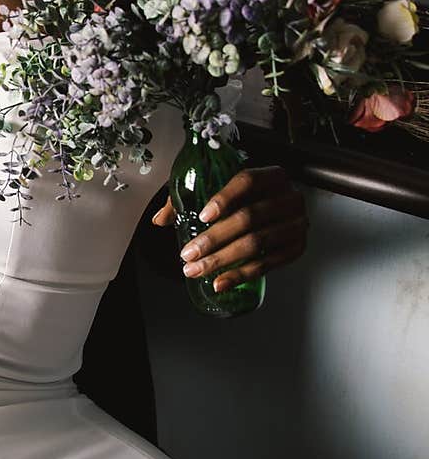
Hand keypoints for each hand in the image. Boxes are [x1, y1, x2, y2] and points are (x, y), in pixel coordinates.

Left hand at [151, 164, 308, 292]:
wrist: (280, 210)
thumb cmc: (246, 198)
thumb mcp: (216, 188)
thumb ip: (187, 199)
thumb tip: (160, 219)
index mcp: (271, 176)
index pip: (248, 181)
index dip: (225, 198)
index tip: (203, 216)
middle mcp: (289, 197)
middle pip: (249, 217)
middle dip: (214, 239)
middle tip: (189, 254)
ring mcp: (297, 223)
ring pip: (257, 243)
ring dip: (224, 260)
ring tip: (198, 270)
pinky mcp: (297, 247)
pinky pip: (268, 264)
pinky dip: (241, 275)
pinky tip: (221, 282)